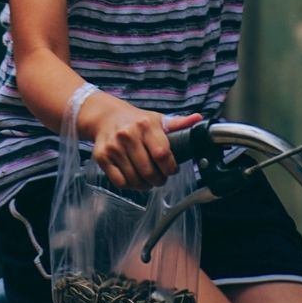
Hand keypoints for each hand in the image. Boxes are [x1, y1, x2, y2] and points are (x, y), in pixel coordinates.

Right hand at [77, 92, 201, 189]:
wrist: (106, 117)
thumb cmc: (136, 121)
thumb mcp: (157, 119)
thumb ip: (178, 124)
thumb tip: (199, 120)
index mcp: (145, 125)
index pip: (162, 155)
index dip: (170, 168)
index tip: (172, 170)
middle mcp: (128, 135)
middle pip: (149, 171)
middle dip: (159, 180)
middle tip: (160, 178)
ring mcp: (114, 147)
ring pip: (135, 179)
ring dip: (145, 185)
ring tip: (148, 179)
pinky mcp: (102, 157)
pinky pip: (120, 182)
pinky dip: (130, 185)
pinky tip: (134, 178)